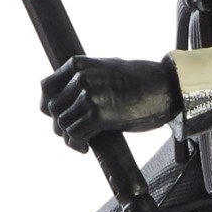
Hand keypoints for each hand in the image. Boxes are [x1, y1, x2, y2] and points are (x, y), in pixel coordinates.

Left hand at [40, 56, 180, 150]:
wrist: (166, 87)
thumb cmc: (141, 81)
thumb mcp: (107, 70)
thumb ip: (86, 79)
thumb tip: (68, 99)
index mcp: (79, 64)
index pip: (46, 86)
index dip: (48, 106)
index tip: (56, 116)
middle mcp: (80, 77)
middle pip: (53, 108)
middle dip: (59, 125)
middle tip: (74, 134)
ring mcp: (88, 95)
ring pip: (62, 123)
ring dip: (69, 136)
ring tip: (82, 142)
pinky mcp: (97, 114)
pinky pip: (74, 134)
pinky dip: (77, 144)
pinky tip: (86, 148)